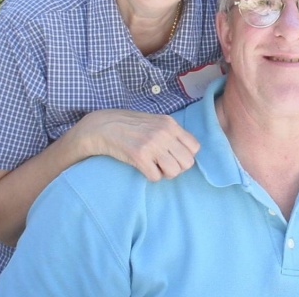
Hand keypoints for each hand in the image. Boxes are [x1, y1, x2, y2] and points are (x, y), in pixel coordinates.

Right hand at [74, 109, 200, 181]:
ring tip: (154, 166)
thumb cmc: (130, 126)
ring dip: (164, 173)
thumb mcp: (155, 122)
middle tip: (163, 164)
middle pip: (187, 163)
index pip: (195, 148)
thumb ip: (171, 133)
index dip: (185, 156)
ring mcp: (152, 145)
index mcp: (170, 124)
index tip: (173, 156)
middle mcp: (164, 133)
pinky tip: (143, 168)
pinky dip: (151, 176)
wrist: (103, 126)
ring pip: (174, 172)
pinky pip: (156, 177)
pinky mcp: (139, 156)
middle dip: (177, 167)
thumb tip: (187, 151)